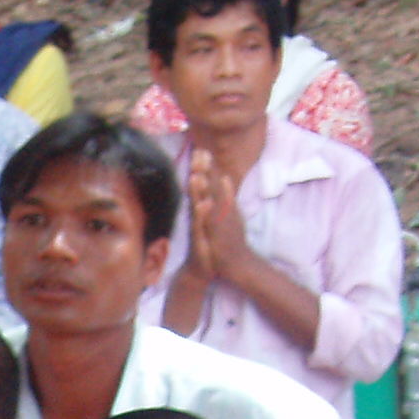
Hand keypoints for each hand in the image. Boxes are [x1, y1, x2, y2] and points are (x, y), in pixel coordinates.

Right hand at [186, 152, 247, 277]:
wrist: (202, 269)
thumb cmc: (210, 243)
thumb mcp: (216, 219)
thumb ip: (219, 199)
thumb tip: (223, 180)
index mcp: (204, 208)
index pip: (203, 185)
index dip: (203, 168)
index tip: (202, 149)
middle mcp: (199, 215)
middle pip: (198, 190)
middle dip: (198, 172)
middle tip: (197, 154)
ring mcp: (198, 227)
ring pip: (197, 205)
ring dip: (197, 191)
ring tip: (196, 176)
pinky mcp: (199, 240)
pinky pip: (200, 226)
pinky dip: (202, 215)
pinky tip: (204, 204)